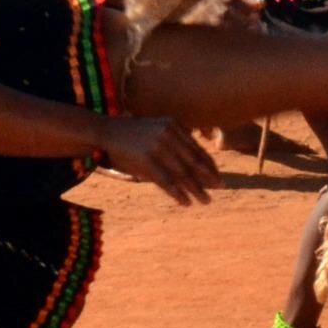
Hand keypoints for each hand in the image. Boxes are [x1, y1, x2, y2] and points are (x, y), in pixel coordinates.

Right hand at [96, 115, 217, 204]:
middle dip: (208, 176)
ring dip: (196, 189)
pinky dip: (178, 193)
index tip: (217, 175)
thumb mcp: (156, 128)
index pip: (196, 148)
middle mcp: (168, 134)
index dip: (209, 163)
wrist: (106, 131)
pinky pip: (166, 181)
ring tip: (206, 200)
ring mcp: (157, 147)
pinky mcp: (146, 160)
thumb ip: (174, 138)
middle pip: (193, 160)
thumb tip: (193, 160)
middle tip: (222, 186)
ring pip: (182, 173)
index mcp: (173, 125)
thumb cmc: (132, 134)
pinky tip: (186, 202)